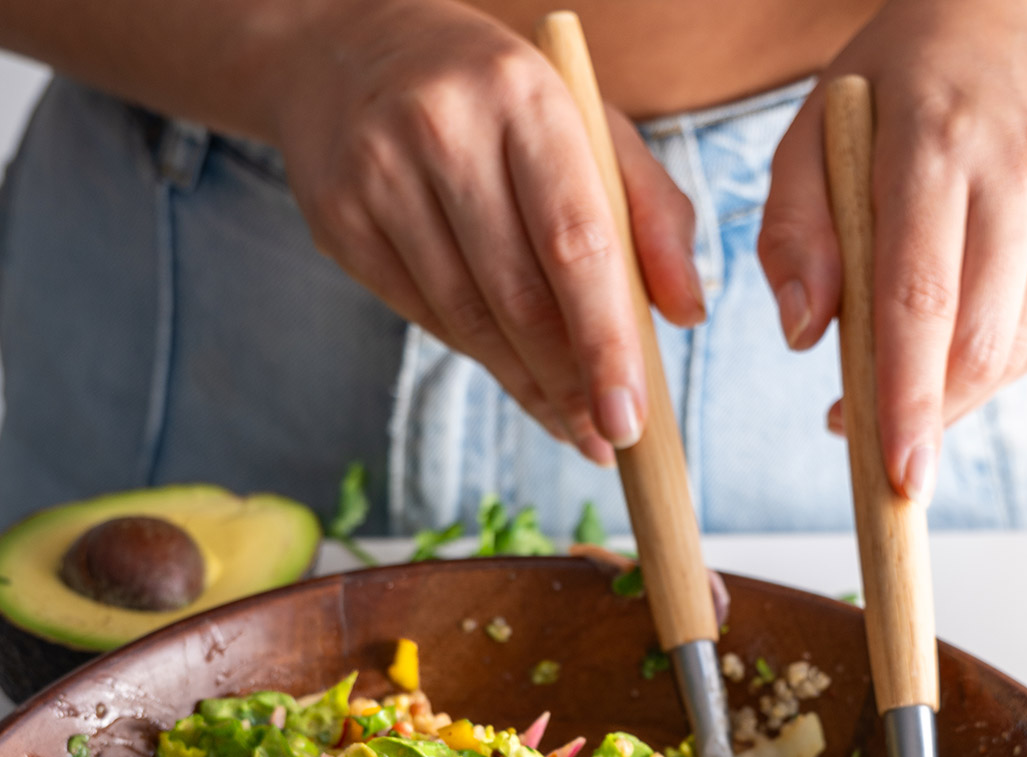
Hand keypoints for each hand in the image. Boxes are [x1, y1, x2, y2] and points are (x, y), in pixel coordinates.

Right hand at [268, 0, 704, 461]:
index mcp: (524, 96)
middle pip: (519, 297)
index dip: (605, 342)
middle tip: (608, 438)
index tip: (629, 416)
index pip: (575, 243)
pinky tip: (515, 376)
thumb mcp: (586, 122)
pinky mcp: (340, 221)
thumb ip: (650, 212)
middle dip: (571, 384)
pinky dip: (479, 357)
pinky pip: (424, 316)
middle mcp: (445, 131)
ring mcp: (380, 177)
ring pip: (469, 320)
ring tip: (572, 425)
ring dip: (528, 386)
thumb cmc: (496, 96)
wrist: (346, 48)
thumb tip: (686, 314)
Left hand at [758, 0, 1026, 503]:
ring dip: (961, 392)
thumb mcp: (811, 135)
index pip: (919, 302)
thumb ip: (791, 234)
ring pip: (1020, 345)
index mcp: (935, 143)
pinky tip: (963, 341)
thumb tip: (807, 335)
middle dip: (929, 416)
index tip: (895, 473)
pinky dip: (1005, 360)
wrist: (1009, 11)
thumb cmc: (892, 89)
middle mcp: (1022, 165)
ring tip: (912, 378)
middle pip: (978, 340)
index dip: (906, 400)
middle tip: (877, 442)